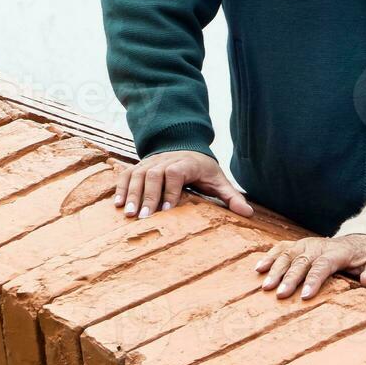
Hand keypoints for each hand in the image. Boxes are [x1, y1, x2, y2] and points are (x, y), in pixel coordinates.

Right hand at [113, 149, 252, 218]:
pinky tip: (117, 205)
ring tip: (129, 214)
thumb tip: (248, 214)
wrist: (186, 147)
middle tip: (143, 217)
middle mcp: (166, 160)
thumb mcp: (219, 181)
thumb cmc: (203, 169)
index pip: (175, 173)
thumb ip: (231, 196)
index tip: (166, 209)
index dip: (170, 190)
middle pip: (154, 174)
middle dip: (148, 196)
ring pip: (138, 175)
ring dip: (132, 194)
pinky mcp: (140, 166)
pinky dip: (121, 188)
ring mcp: (151, 162)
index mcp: (186, 163)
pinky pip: (127, 175)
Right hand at [255, 234, 365, 299]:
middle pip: (302, 261)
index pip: (323, 265)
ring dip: (276, 269)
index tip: (304, 296)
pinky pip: (281, 248)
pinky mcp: (298, 244)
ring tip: (265, 285)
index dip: (314, 280)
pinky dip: (269, 256)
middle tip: (279, 295)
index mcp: (337, 252)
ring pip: (288, 254)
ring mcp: (306, 244)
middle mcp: (319, 246)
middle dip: (290, 278)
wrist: (359, 240)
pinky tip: (258, 268)